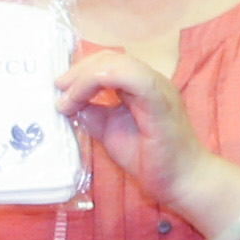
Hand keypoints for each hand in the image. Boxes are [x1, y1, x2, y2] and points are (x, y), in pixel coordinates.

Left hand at [59, 42, 221, 216]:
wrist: (181, 181)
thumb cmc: (151, 159)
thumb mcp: (109, 131)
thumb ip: (92, 113)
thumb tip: (68, 102)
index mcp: (141, 85)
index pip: (108, 62)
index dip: (80, 71)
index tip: (59, 90)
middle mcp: (150, 80)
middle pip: (110, 57)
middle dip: (78, 71)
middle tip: (58, 91)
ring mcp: (157, 87)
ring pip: (117, 62)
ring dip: (84, 77)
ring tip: (66, 99)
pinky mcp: (160, 100)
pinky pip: (129, 77)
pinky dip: (97, 82)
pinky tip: (81, 99)